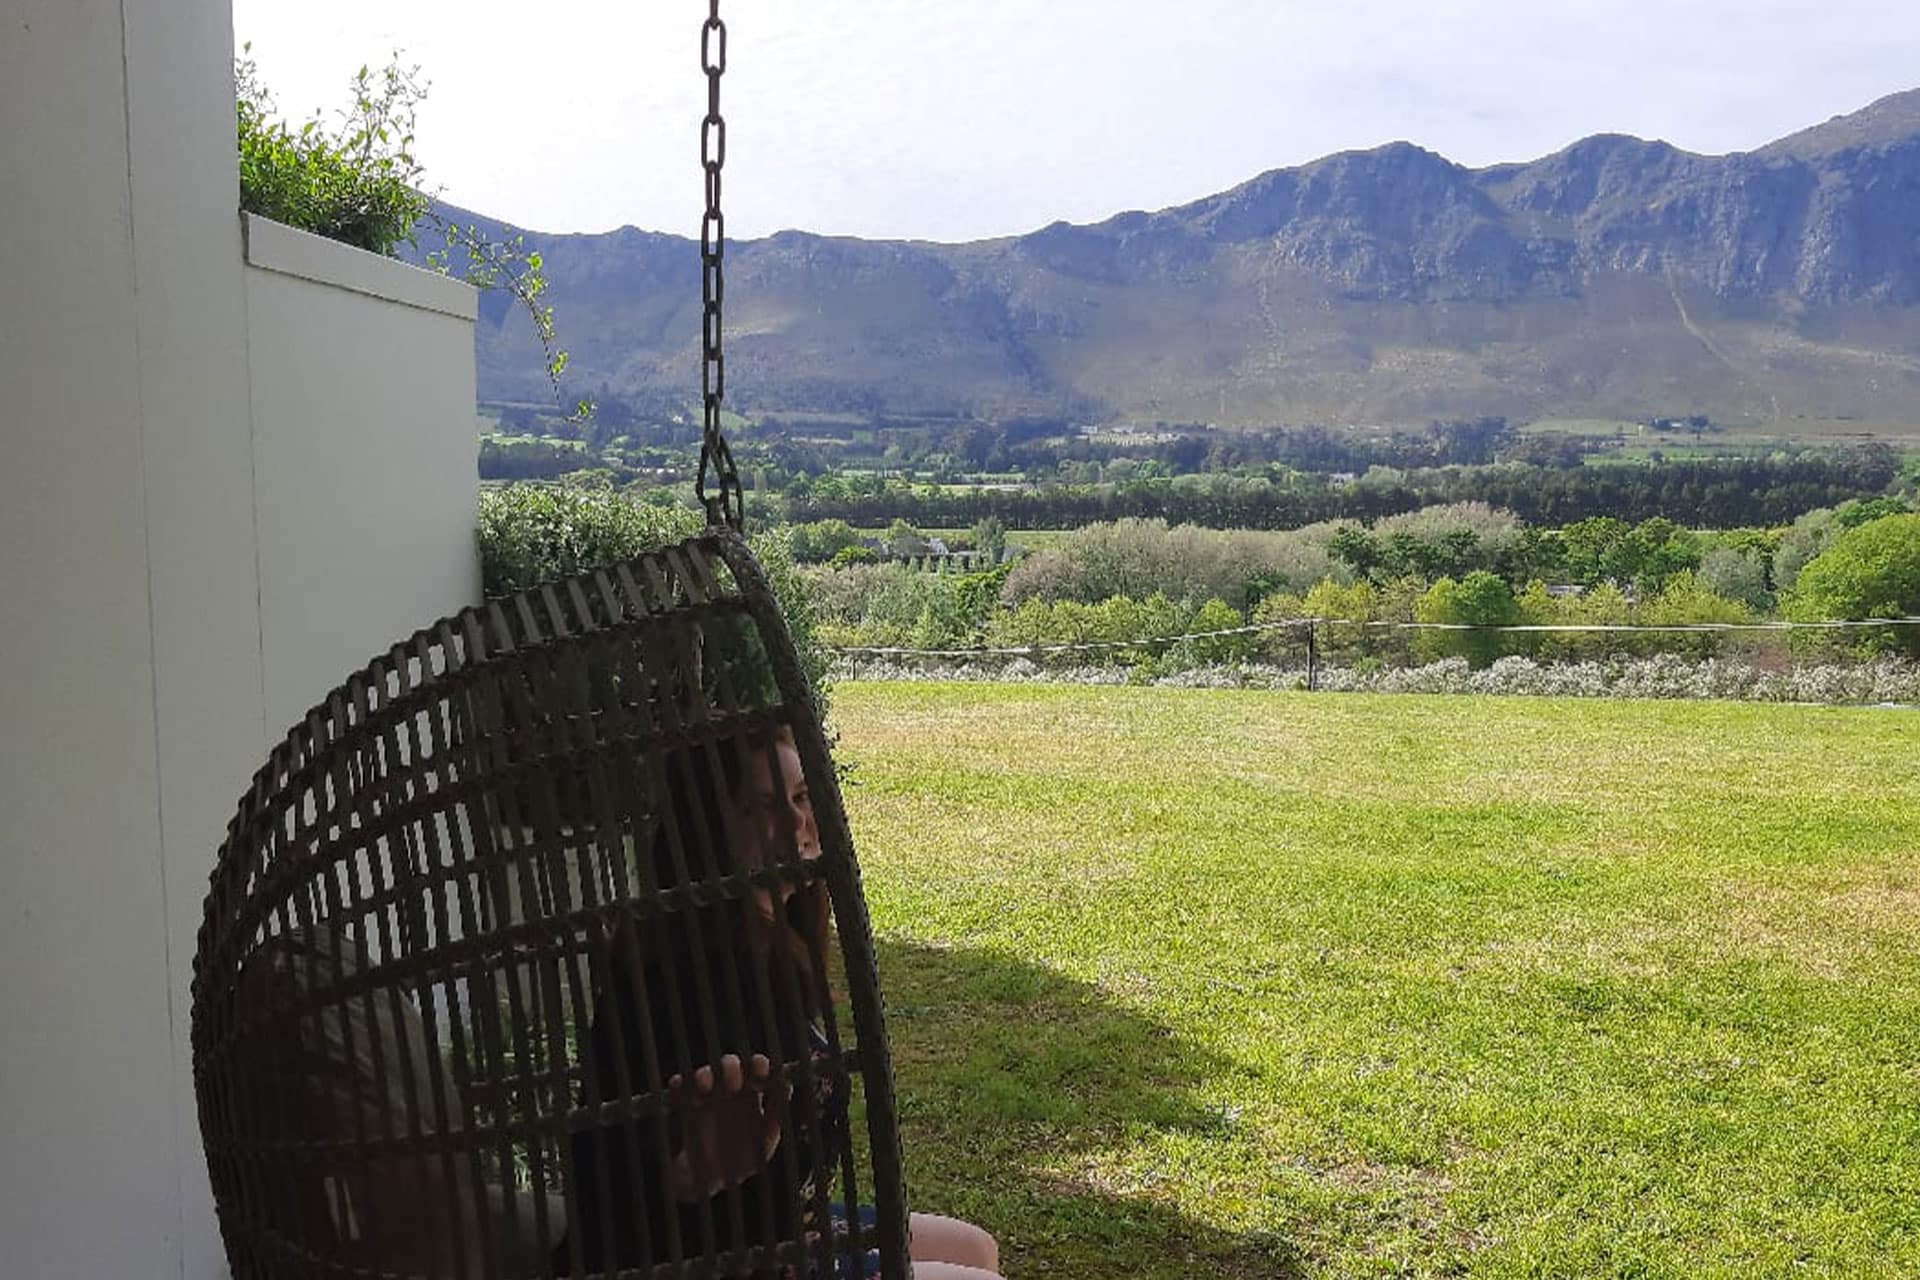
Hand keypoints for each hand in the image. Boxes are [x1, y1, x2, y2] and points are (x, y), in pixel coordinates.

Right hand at [666, 1053, 786, 1200]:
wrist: (711, 1181)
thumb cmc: (744, 1158)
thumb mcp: (764, 1142)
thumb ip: (775, 1117)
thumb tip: (786, 1087)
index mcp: (752, 1095)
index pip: (756, 1070)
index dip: (759, 1066)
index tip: (761, 1073)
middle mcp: (729, 1090)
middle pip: (730, 1065)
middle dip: (731, 1068)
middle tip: (733, 1084)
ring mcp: (707, 1096)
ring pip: (705, 1073)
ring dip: (705, 1075)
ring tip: (705, 1087)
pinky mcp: (686, 1105)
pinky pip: (679, 1088)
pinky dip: (679, 1085)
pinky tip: (684, 1094)